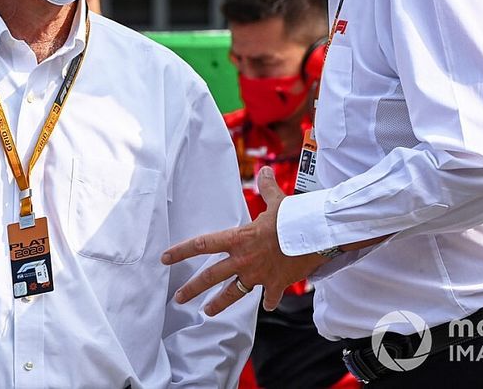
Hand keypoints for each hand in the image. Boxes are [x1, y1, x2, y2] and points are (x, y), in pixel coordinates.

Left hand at [161, 167, 328, 315]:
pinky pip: (269, 297)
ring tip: (208, 312)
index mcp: (238, 239)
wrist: (316, 238)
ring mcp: (258, 275)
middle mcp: (243, 259)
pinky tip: (268, 304)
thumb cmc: (294, 218)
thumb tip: (265, 171)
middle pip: (211, 277)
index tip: (165, 258)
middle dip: (192, 288)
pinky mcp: (276, 285)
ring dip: (219, 303)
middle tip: (178, 298)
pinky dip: (269, 301)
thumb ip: (267, 188)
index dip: (182, 251)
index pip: (202, 245)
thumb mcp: (277, 201)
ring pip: (233, 294)